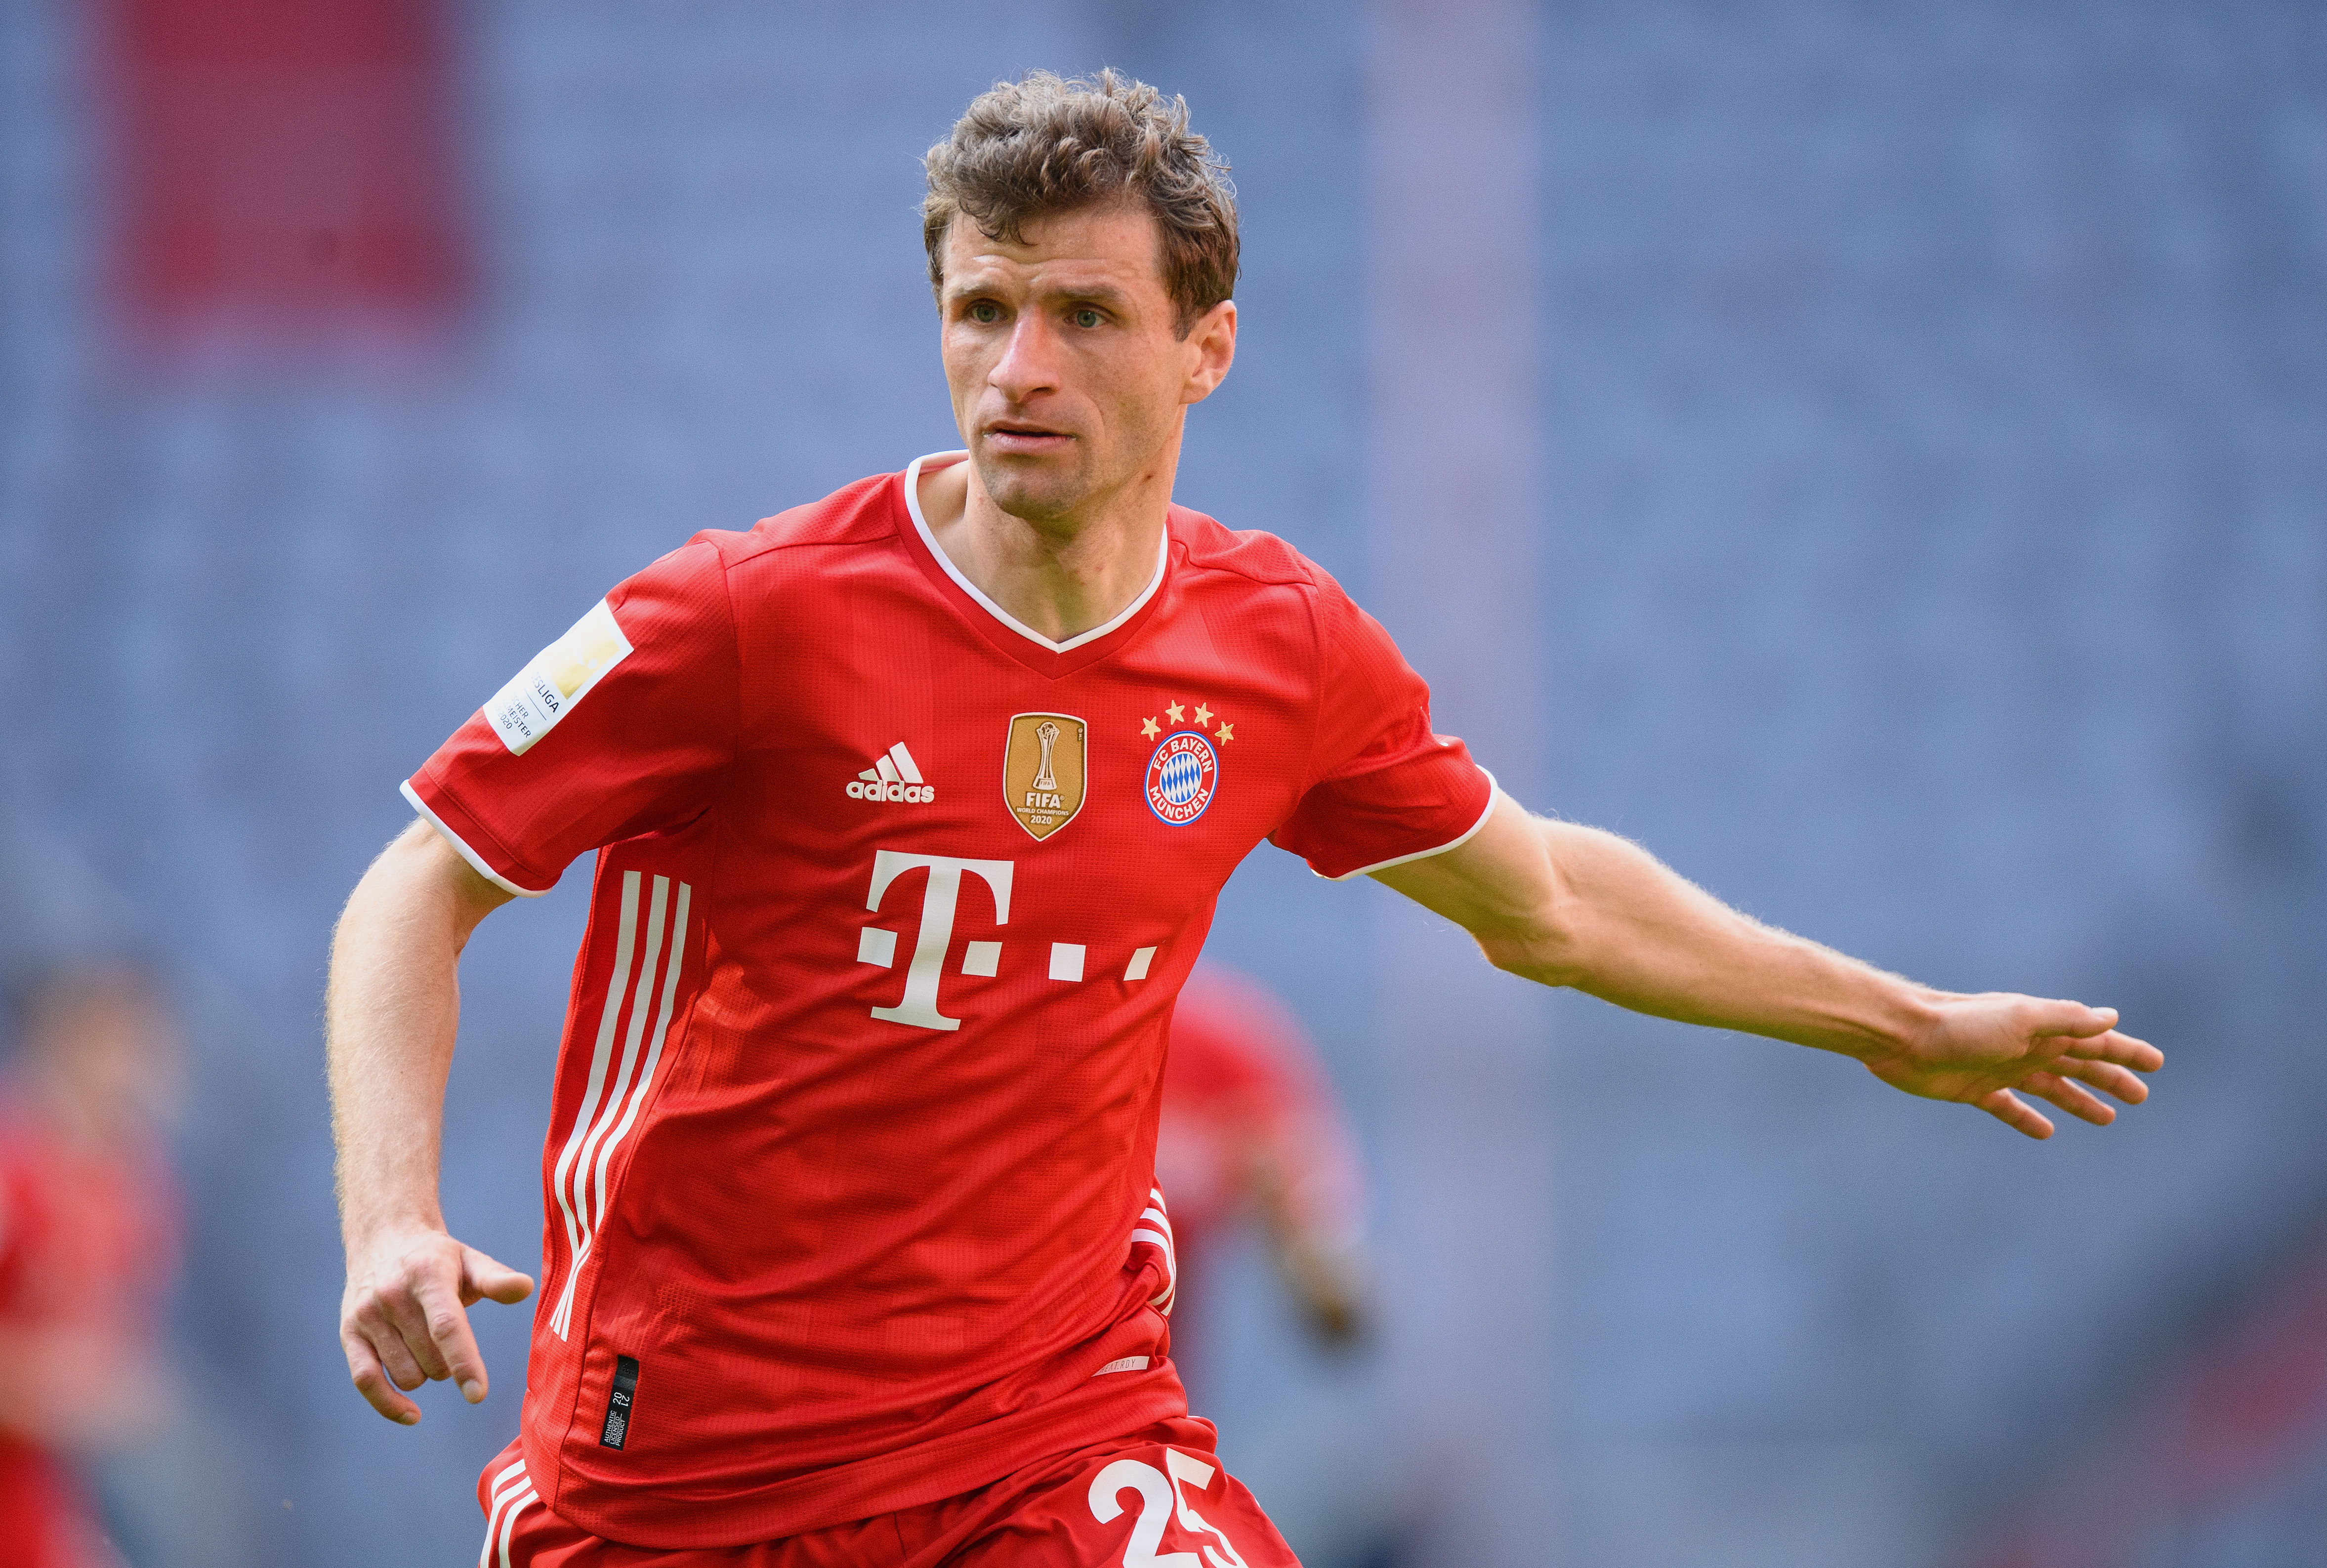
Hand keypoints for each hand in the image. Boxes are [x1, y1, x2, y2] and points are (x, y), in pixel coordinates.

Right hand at [340, 1223, 533, 1423]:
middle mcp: (392, 1294)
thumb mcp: (470, 1261)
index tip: (477, 1394)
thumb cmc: (438, 1259)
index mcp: (427, 1274)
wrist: (384, 1239)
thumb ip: (497, 1279)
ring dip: (425, 1375)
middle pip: (430, 1359)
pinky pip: (365, 1381)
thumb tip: (525, 1288)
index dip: (464, 1362)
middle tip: (448, 1339)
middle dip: (449, 1364)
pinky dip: (389, 1404)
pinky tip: (412, 1414)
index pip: (446, 1326)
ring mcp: (367, 1315)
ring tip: (426, 1345)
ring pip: (406, 1376)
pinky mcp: (348, 1333)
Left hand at [1859, 994, 2160, 1138]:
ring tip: (2106, 1118)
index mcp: (2041, 1029)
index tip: (2157, 1063)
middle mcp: (2025, 1047)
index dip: (2126, 1052)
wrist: (1902, 1036)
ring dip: (2078, 1100)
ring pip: (2051, 1088)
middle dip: (2111, 1078)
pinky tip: (2045, 1132)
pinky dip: (2028, 1119)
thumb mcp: (2020, 1019)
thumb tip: (2111, 1017)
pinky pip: (2009, 1108)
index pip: (2095, 1040)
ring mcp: (2001, 1069)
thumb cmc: (1960, 1023)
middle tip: (2140, 1097)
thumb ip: (2065, 1019)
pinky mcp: (1975, 1090)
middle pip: (2079, 1065)